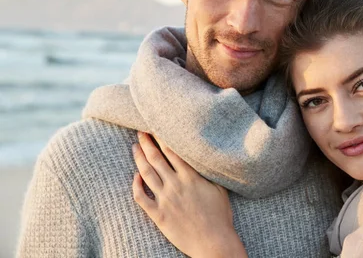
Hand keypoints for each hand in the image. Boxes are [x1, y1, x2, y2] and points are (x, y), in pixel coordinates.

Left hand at [132, 132, 247, 257]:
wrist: (213, 241)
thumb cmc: (220, 216)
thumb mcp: (220, 188)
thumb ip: (209, 172)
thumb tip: (205, 158)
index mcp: (190, 176)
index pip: (172, 151)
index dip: (162, 138)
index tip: (156, 128)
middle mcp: (175, 184)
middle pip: (157, 158)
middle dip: (147, 143)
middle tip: (140, 132)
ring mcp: (165, 199)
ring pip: (146, 173)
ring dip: (139, 158)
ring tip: (134, 148)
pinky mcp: (158, 214)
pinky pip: (141, 197)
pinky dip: (136, 185)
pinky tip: (135, 177)